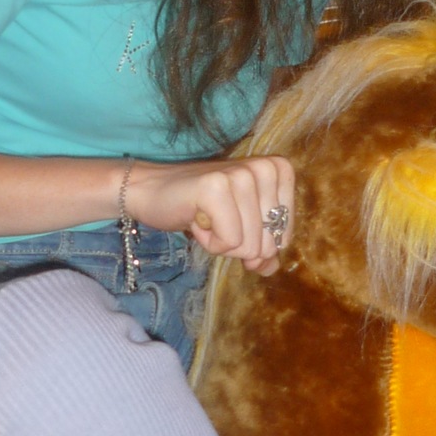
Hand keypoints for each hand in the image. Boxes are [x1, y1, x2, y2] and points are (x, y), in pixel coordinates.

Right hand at [125, 155, 294, 272]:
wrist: (152, 192)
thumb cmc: (200, 209)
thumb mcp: (239, 227)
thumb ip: (261, 248)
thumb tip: (271, 268)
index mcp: (278, 170)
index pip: (284, 235)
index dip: (255, 242)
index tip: (232, 219)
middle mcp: (264, 168)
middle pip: (267, 243)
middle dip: (237, 245)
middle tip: (215, 220)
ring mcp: (240, 175)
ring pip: (248, 246)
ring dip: (221, 243)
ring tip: (205, 218)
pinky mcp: (216, 187)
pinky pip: (229, 242)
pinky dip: (209, 243)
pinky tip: (196, 220)